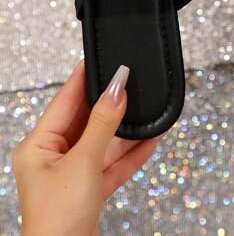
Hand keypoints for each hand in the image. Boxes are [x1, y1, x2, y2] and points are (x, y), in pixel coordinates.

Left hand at [12, 61, 156, 235]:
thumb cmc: (57, 219)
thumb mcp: (83, 163)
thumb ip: (103, 125)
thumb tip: (116, 90)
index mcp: (39, 146)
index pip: (64, 101)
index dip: (82, 79)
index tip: (98, 59)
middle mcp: (53, 157)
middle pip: (86, 121)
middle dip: (110, 106)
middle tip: (129, 84)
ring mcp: (72, 173)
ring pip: (102, 143)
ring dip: (125, 132)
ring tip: (145, 111)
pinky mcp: (88, 189)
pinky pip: (111, 164)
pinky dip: (129, 154)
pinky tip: (149, 141)